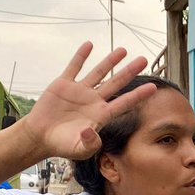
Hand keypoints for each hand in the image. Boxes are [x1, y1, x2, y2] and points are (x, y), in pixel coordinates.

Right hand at [19, 42, 156, 159]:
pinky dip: (81, 56)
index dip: (138, 95)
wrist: (41, 136)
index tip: (153, 88)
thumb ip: (88, 143)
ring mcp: (80, 91)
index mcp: (101, 115)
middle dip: (129, 71)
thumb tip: (90, 131)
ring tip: (123, 50)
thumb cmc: (62, 145)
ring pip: (98, 73)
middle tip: (144, 60)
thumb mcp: (78, 149)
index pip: (124, 103)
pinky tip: (89, 45)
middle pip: (116, 83)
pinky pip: (74, 67)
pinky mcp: (64, 84)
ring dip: (110, 61)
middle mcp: (94, 101)